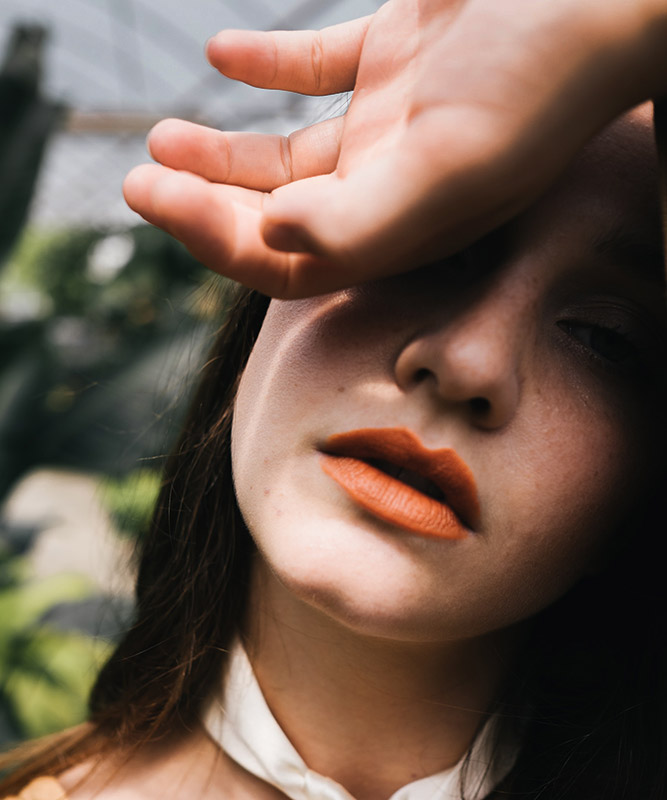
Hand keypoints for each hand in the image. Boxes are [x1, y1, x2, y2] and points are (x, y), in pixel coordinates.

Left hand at [123, 0, 666, 297]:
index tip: (156, 200)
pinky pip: (319, 66)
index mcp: (398, 227)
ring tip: (158, 138)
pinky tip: (223, 55)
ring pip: (287, 153)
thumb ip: (364, 217)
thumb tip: (275, 242)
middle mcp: (389, 184)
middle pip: (276, 215)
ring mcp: (391, 119)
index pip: (290, 261)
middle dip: (201, 206)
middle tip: (136, 182)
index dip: (216, 243)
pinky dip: (269, 64)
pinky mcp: (397, 53)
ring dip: (219, 150)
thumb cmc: (538, 80)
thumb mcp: (451, 161)